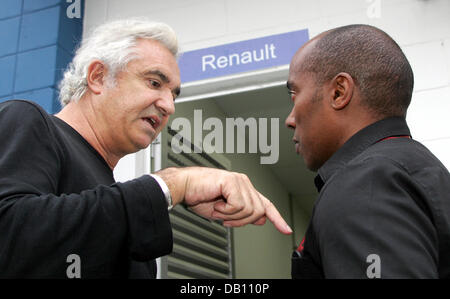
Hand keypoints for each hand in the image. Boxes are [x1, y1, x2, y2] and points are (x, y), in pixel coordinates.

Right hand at [155, 167, 291, 234]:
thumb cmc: (198, 196)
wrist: (184, 187)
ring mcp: (240, 181)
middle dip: (241, 221)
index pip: (265, 204)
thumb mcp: (224, 212)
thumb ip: (243, 214)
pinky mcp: (233, 181)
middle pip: (258, 211)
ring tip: (218, 208)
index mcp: (243, 189)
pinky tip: (217, 203)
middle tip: (225, 218)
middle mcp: (244, 183)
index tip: (286, 229)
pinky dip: (225, 211)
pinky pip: (238, 206)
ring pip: (249, 210)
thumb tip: (261, 219)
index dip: (277, 218)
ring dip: (231, 216)